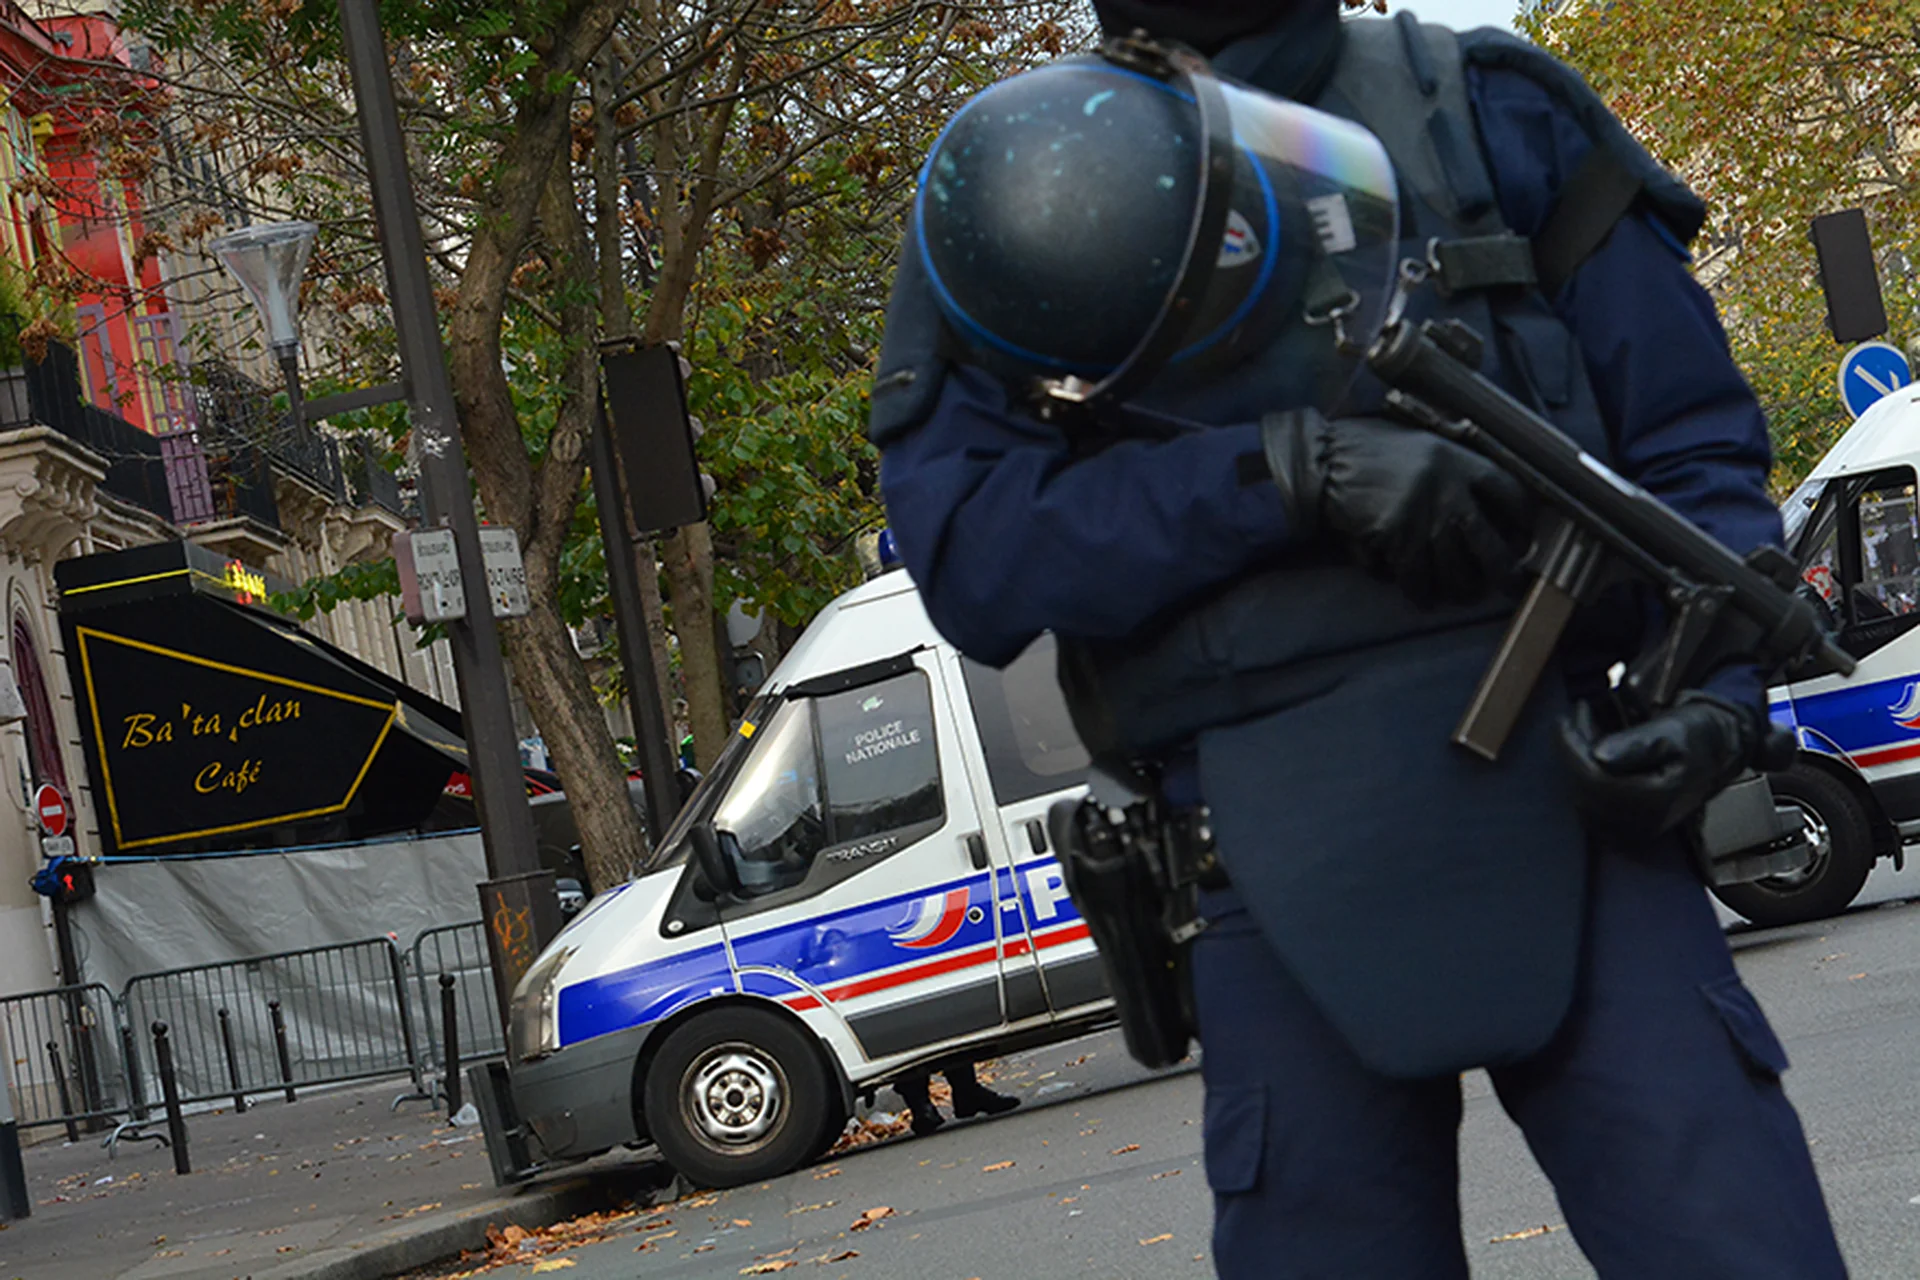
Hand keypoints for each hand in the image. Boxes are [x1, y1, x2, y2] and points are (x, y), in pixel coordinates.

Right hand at [1260, 408, 1530, 606]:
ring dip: (1462, 588)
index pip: (1508, 490)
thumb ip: (1449, 464)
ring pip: (1455, 569)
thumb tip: (1476, 497)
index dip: (1523, 516)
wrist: (1324, 461)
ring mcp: (1424, 519)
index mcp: (1458, 460)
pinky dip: (1421, 593)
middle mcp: (1448, 492)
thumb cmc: (1367, 448)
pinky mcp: (1398, 541)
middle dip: (1503, 570)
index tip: (1524, 534)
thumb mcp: (1418, 442)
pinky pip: (1418, 578)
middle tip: (1509, 585)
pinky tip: (1425, 599)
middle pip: (1490, 542)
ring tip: (1463, 594)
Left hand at [1557, 693, 1761, 836]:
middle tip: (1574, 719)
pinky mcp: (1631, 828)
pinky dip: (1581, 780)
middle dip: (1571, 751)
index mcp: (1657, 798)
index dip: (1573, 748)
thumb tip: (1598, 755)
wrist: (1720, 752)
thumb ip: (1637, 744)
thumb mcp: (1673, 729)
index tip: (1568, 718)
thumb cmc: (1698, 735)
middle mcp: (1645, 822)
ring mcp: (1637, 829)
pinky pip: (1590, 808)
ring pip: (1582, 799)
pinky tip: (1587, 755)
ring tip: (1581, 732)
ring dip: (1574, 764)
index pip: (1595, 778)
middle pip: (1585, 790)